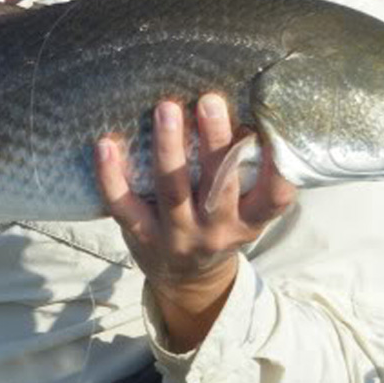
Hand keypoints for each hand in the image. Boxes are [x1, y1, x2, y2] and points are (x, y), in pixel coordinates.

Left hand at [95, 94, 294, 350]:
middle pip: (219, 185)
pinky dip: (111, 174)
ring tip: (165, 108)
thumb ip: (245, 170)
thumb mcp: (244, 210)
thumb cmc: (218, 225)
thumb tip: (245, 105)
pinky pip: (122, 203)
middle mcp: (216, 230)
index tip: (272, 130)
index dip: (278, 169)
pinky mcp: (141, 234)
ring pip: (172, 190)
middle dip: (215, 142)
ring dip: (169, 147)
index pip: (275, 198)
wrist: (188, 282)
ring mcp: (176, 234)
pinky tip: (105, 144)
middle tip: (209, 100)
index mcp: (249, 220)